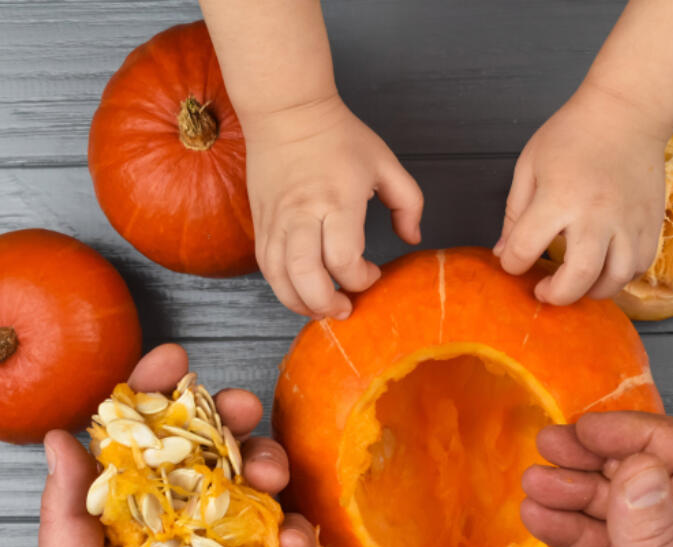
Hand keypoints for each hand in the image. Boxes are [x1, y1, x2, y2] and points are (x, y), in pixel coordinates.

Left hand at [38, 343, 317, 546]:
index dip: (159, 390)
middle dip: (232, 410)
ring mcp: (243, 535)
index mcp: (144, 504)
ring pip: (266, 472)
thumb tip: (57, 440)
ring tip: (264, 477)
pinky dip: (300, 527)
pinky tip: (287, 545)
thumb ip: (66, 514)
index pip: (150, 433)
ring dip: (270, 459)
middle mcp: (196, 509)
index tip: (171, 359)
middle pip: (218, 439)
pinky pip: (301, 529)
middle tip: (238, 407)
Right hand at [242, 96, 422, 318]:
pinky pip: (265, 265)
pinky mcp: (260, 222)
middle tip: (345, 307)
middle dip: (327, 303)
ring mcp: (276, 219)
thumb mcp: (385, 163)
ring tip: (321, 309)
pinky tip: (300, 292)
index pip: (344, 258)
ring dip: (300, 303)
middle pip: (305, 275)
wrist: (286, 111)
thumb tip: (412, 238)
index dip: (361, 278)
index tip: (373, 272)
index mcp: (338, 200)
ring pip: (278, 277)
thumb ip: (409, 203)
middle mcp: (302, 213)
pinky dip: (282, 287)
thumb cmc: (339, 136)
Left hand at [495, 84, 667, 304]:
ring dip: (591, 291)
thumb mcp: (530, 166)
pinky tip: (604, 267)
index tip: (512, 261)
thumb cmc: (574, 134)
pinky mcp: (651, 224)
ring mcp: (628, 222)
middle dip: (556, 295)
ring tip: (576, 282)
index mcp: (559, 197)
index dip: (511, 263)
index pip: (525, 249)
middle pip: (578, 277)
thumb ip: (515, 213)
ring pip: (615, 280)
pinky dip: (619, 277)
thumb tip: (503, 252)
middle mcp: (596, 215)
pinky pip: (638, 267)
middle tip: (544, 291)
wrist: (628, 112)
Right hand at [521, 412, 672, 546]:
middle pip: (651, 473)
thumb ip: (648, 540)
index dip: (643, 436)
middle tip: (551, 444)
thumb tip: (636, 468)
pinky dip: (567, 523)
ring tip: (535, 484)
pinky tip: (539, 517)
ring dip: (575, 487)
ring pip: (620, 502)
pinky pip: (599, 536)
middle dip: (599, 454)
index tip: (592, 431)